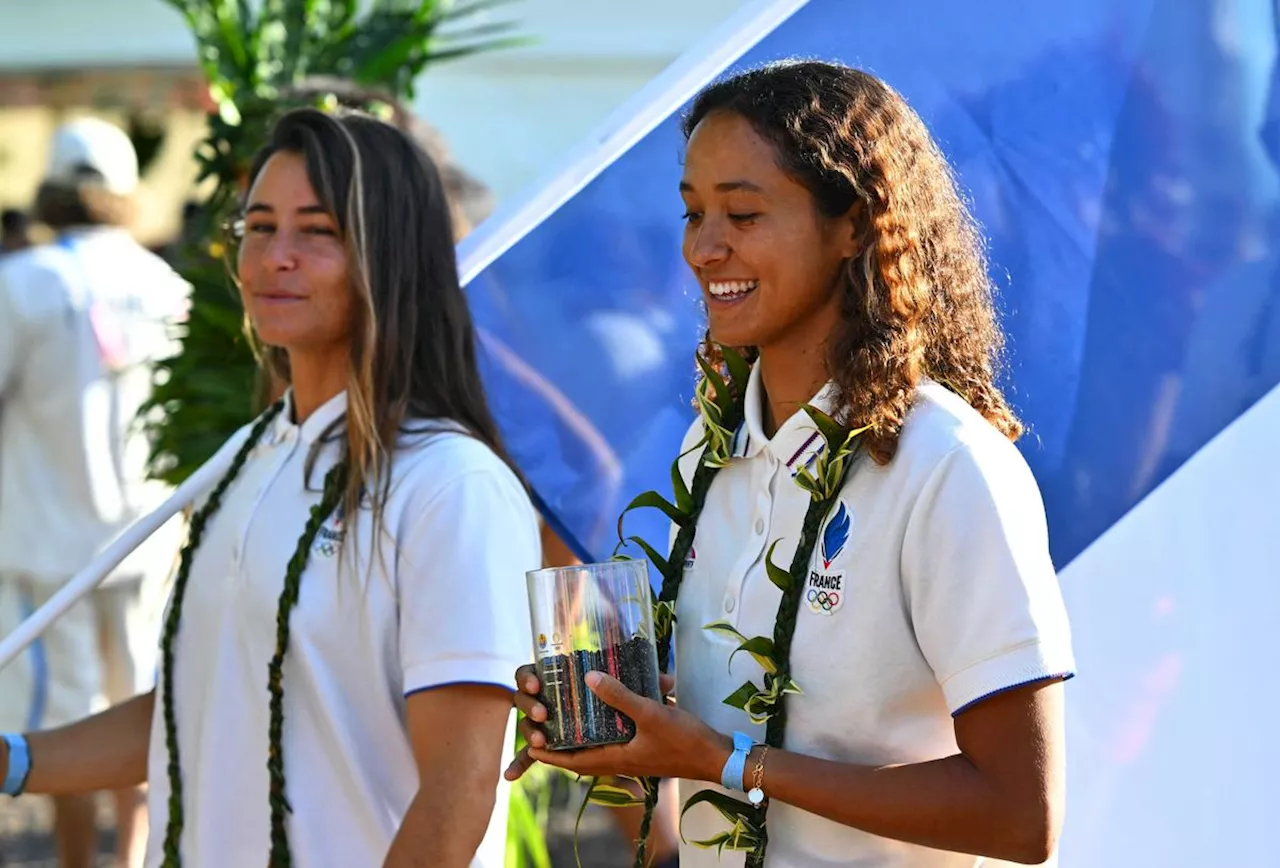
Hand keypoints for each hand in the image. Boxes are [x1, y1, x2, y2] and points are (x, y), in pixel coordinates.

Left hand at [506, 663, 676, 769]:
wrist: (717, 755)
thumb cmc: (683, 740)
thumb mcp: (650, 714)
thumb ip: (619, 697)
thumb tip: (589, 678)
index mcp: (615, 758)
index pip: (573, 762)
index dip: (549, 756)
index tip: (530, 744)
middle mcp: (620, 759)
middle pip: (583, 752)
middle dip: (563, 739)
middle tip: (547, 719)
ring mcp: (634, 752)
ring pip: (602, 740)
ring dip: (588, 726)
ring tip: (573, 706)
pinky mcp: (647, 743)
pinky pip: (622, 731)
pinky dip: (616, 716)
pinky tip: (619, 691)